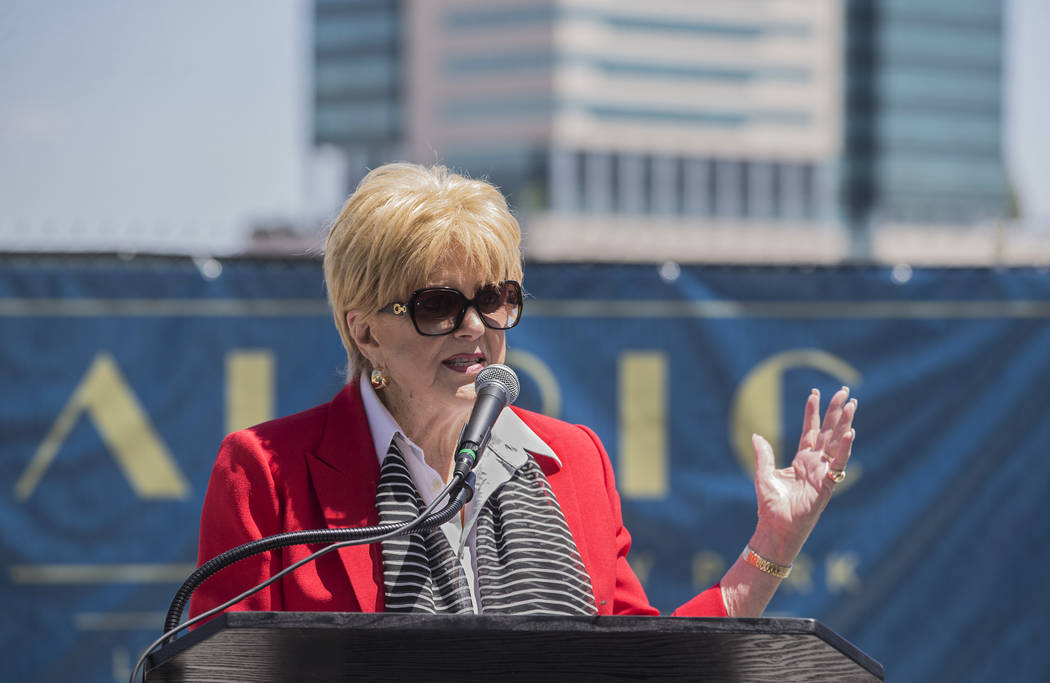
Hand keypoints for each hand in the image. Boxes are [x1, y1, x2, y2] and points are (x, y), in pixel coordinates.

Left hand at [748, 387, 856, 565]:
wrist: (776, 528)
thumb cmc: (770, 506)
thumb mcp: (763, 475)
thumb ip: (763, 455)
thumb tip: (756, 435)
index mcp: (801, 460)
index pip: (810, 431)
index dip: (812, 412)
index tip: (814, 393)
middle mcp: (815, 464)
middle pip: (828, 432)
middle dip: (836, 411)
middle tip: (844, 391)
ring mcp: (823, 473)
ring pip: (836, 442)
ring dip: (845, 423)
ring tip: (852, 403)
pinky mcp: (827, 484)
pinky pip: (838, 463)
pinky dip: (844, 448)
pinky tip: (849, 432)